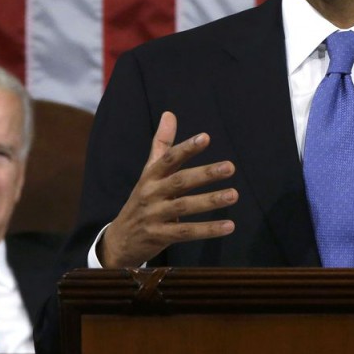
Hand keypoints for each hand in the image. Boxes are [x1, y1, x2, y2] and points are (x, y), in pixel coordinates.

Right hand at [98, 111, 237, 267]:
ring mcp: (154, 215)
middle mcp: (151, 193)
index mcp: (150, 176)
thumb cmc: (142, 200)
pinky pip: (186, 232)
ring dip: (210, 201)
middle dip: (205, 173)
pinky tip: (229, 226)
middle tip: (230, 167)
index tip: (205, 138)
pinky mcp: (160, 236)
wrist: (119, 240)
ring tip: (234, 195)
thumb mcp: (149, 172)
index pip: (168, 159)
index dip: (186, 148)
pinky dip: (208, 230)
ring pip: (185, 206)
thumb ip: (162, 145)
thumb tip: (170, 114)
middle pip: (180, 181)